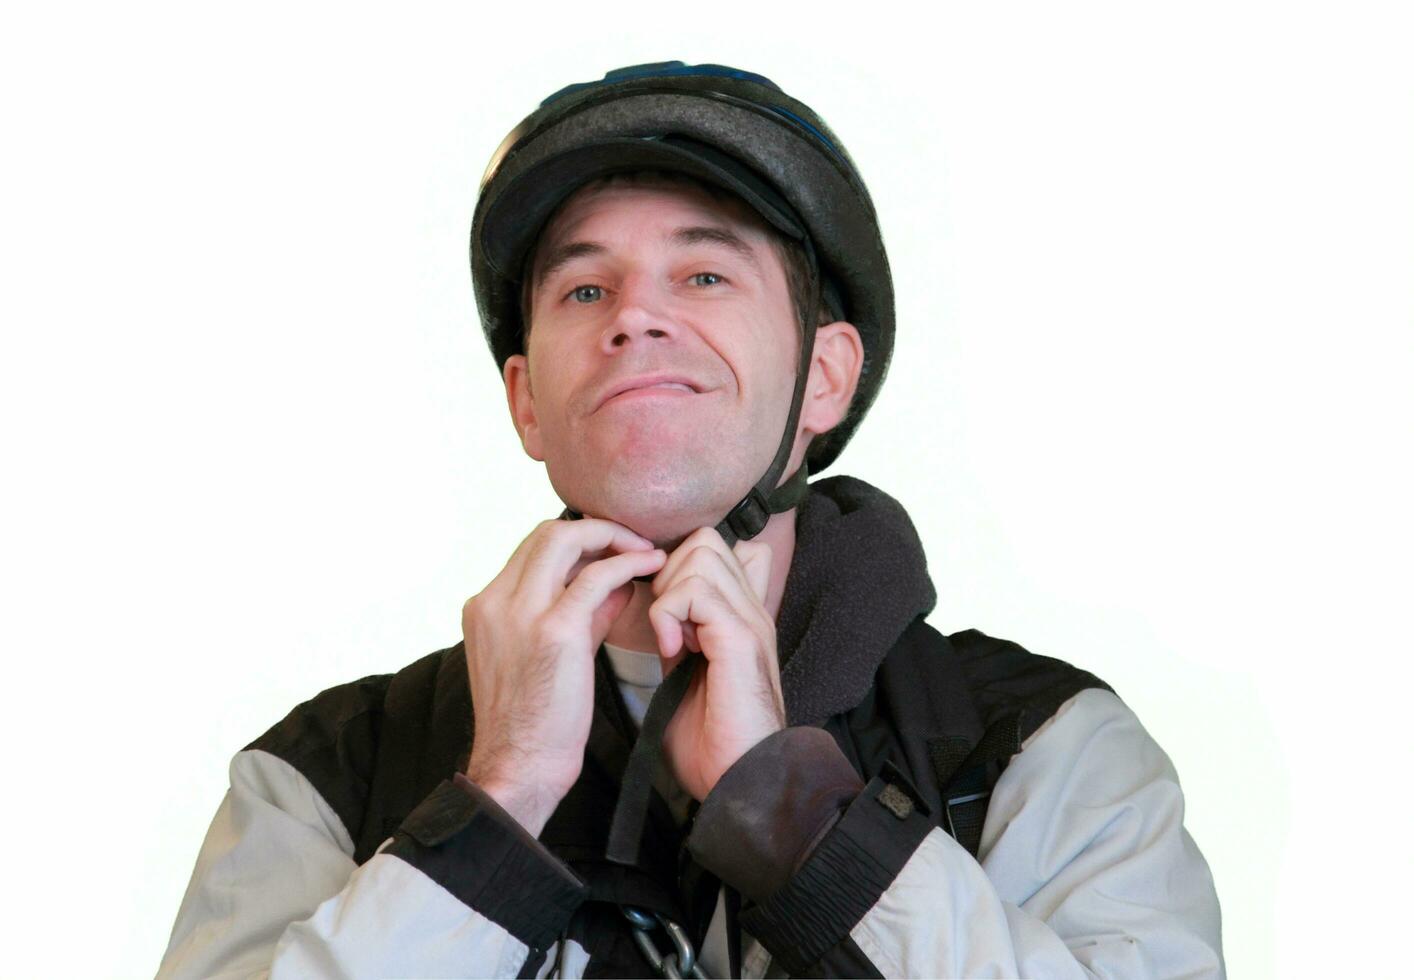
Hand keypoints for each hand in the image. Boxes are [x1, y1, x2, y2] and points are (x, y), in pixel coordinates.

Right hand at [461, 518, 666, 834]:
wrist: (519, 769)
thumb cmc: (536, 724)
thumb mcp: (548, 657)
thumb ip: (580, 616)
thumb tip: (617, 584)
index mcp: (485, 607)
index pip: (532, 549)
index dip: (577, 540)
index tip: (612, 550)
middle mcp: (494, 602)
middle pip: (546, 533)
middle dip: (595, 529)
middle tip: (633, 542)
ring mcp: (519, 613)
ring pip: (564, 539)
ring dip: (612, 537)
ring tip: (646, 550)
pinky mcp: (552, 631)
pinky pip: (595, 576)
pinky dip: (626, 563)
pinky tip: (650, 566)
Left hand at [648, 528, 785, 801]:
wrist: (739, 782)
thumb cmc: (710, 740)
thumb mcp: (688, 674)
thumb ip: (681, 636)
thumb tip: (661, 611)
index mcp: (740, 616)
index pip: (723, 547)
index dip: (681, 563)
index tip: (662, 608)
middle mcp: (751, 609)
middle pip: (706, 540)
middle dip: (668, 571)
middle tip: (663, 623)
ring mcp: (750, 619)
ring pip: (701, 553)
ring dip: (668, 591)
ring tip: (669, 637)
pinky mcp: (741, 638)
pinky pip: (696, 590)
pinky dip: (669, 613)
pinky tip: (671, 650)